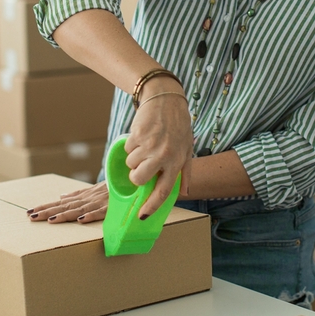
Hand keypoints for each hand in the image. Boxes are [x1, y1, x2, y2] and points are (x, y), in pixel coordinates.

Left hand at [27, 181, 108, 222]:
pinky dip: (91, 215)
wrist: (130, 181)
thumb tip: (61, 196)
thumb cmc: (111, 188)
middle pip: (65, 206)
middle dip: (48, 211)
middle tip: (32, 217)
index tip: (30, 212)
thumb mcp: (93, 190)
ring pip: (79, 210)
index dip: (46, 207)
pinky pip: (100, 212)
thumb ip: (77, 194)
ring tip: (51, 220)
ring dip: (65, 215)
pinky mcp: (111, 207)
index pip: (60, 203)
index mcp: (82, 197)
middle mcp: (87, 199)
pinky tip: (81, 220)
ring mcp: (99, 203)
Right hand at [126, 91, 192, 219]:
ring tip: (146, 145)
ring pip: (130, 164)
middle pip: (139, 180)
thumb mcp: (187, 149)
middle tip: (142, 167)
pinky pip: (127, 149)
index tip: (141, 216)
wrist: (166, 99)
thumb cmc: (179, 125)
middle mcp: (163, 156)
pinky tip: (142, 135)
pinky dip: (131, 145)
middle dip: (136, 176)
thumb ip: (186, 173)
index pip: (163, 191)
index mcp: (176, 162)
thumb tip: (185, 192)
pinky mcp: (138, 135)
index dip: (151, 206)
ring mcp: (149, 145)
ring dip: (134, 158)